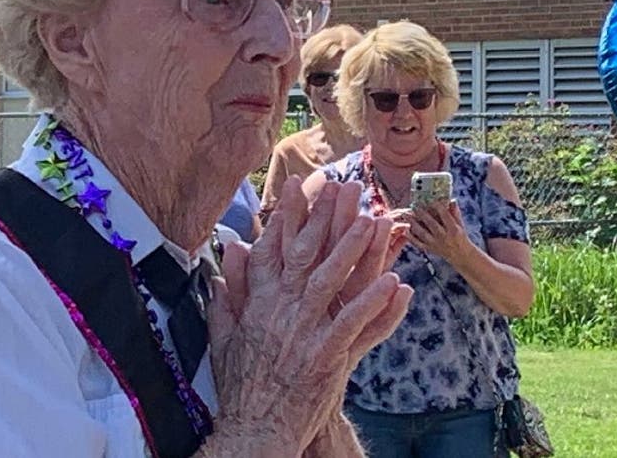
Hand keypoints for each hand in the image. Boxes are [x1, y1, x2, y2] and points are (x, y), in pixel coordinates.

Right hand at [206, 177, 411, 454]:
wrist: (253, 429)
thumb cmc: (241, 387)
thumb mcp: (222, 337)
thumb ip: (224, 297)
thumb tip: (225, 263)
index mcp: (257, 304)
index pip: (272, 250)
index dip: (287, 216)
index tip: (297, 187)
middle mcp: (280, 311)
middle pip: (304, 255)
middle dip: (324, 218)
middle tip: (340, 188)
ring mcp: (304, 332)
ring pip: (331, 281)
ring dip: (353, 250)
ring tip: (372, 221)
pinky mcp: (326, 356)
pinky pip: (353, 323)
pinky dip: (373, 303)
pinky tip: (393, 282)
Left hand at [405, 200, 469, 262]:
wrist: (461, 255)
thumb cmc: (460, 236)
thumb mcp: (460, 224)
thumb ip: (455, 213)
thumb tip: (452, 200)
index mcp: (453, 229)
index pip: (445, 216)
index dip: (438, 207)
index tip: (431, 199)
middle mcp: (444, 237)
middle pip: (431, 224)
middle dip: (422, 214)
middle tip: (414, 206)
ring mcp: (436, 244)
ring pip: (423, 234)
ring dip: (414, 224)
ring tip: (406, 215)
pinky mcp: (430, 249)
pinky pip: (418, 244)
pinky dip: (411, 238)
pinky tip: (405, 230)